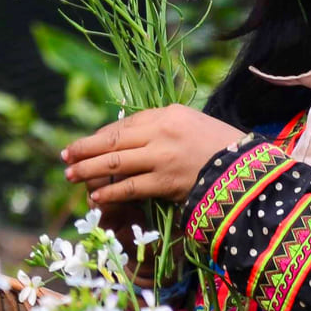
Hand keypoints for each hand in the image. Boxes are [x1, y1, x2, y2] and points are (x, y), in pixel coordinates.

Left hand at [62, 105, 246, 206]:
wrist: (245, 170)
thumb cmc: (219, 147)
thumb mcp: (190, 124)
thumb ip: (160, 127)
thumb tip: (127, 138)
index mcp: (166, 114)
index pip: (122, 125)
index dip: (97, 136)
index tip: (82, 144)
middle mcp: (161, 132)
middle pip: (112, 141)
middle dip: (84, 150)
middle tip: (65, 158)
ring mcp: (162, 158)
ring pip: (115, 164)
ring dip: (89, 171)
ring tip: (72, 177)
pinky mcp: (165, 183)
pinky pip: (130, 187)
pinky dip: (110, 193)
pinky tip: (97, 197)